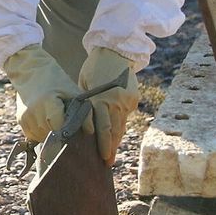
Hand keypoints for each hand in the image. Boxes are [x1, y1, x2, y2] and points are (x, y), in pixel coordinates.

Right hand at [2, 45, 82, 142]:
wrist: (30, 70)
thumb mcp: (72, 91)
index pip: (60, 128)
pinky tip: (46, 121)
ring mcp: (25, 117)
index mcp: (48, 102)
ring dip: (50, 133)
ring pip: (42, 137)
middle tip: (65, 122)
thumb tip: (90, 131)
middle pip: (51, 135)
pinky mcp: (20, 120)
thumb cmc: (55, 80)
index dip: (69, 131)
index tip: (74, 127)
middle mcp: (34, 111)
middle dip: (60, 132)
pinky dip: (41, 132)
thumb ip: (84, 112)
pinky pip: (33, 135)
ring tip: (55, 120)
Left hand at [79, 48, 139, 164]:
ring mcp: (127, 101)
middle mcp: (115, 103)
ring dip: (115, 141)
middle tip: (106, 163)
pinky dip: (120, 126)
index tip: (99, 158)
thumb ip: (86, 105)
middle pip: (113, 132)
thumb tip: (82, 125)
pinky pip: (125, 116)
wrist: (115, 50)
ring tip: (110, 155)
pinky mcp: (133, 99)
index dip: (100, 145)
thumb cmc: (94, 68)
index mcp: (101, 99)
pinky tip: (115, 136)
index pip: (101, 128)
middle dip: (109, 149)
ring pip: (121, 126)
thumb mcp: (84, 86)